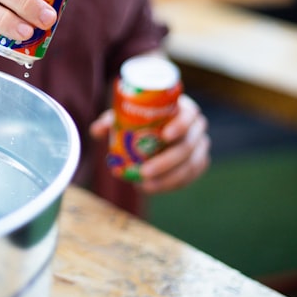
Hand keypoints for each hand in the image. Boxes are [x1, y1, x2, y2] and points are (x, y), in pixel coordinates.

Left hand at [90, 94, 210, 194]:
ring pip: (190, 166)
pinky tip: (153, 188)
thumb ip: (112, 120)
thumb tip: (97, 131)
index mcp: (184, 109)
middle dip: (166, 162)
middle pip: (188, 146)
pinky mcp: (198, 163)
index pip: (189, 116)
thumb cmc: (142, 117)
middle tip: (144, 172)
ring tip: (144, 186)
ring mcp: (200, 146)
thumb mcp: (127, 115)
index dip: (180, 125)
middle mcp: (197, 127)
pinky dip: (172, 184)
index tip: (164, 136)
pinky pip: (189, 177)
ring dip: (168, 179)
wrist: (158, 129)